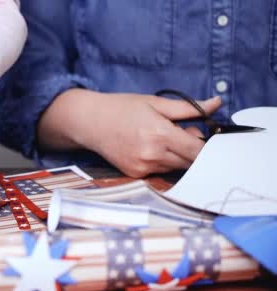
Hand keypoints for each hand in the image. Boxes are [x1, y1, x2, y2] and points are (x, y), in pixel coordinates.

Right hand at [38, 90, 221, 177]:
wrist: (90, 122)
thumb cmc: (121, 108)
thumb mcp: (155, 102)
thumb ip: (187, 108)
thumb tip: (215, 103)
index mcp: (160, 134)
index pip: (198, 151)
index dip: (209, 147)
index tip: (212, 140)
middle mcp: (152, 154)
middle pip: (190, 162)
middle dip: (192, 149)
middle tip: (183, 132)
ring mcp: (142, 167)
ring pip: (176, 167)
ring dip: (177, 156)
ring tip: (161, 137)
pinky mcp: (135, 174)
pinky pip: (160, 171)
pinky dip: (162, 161)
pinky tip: (149, 147)